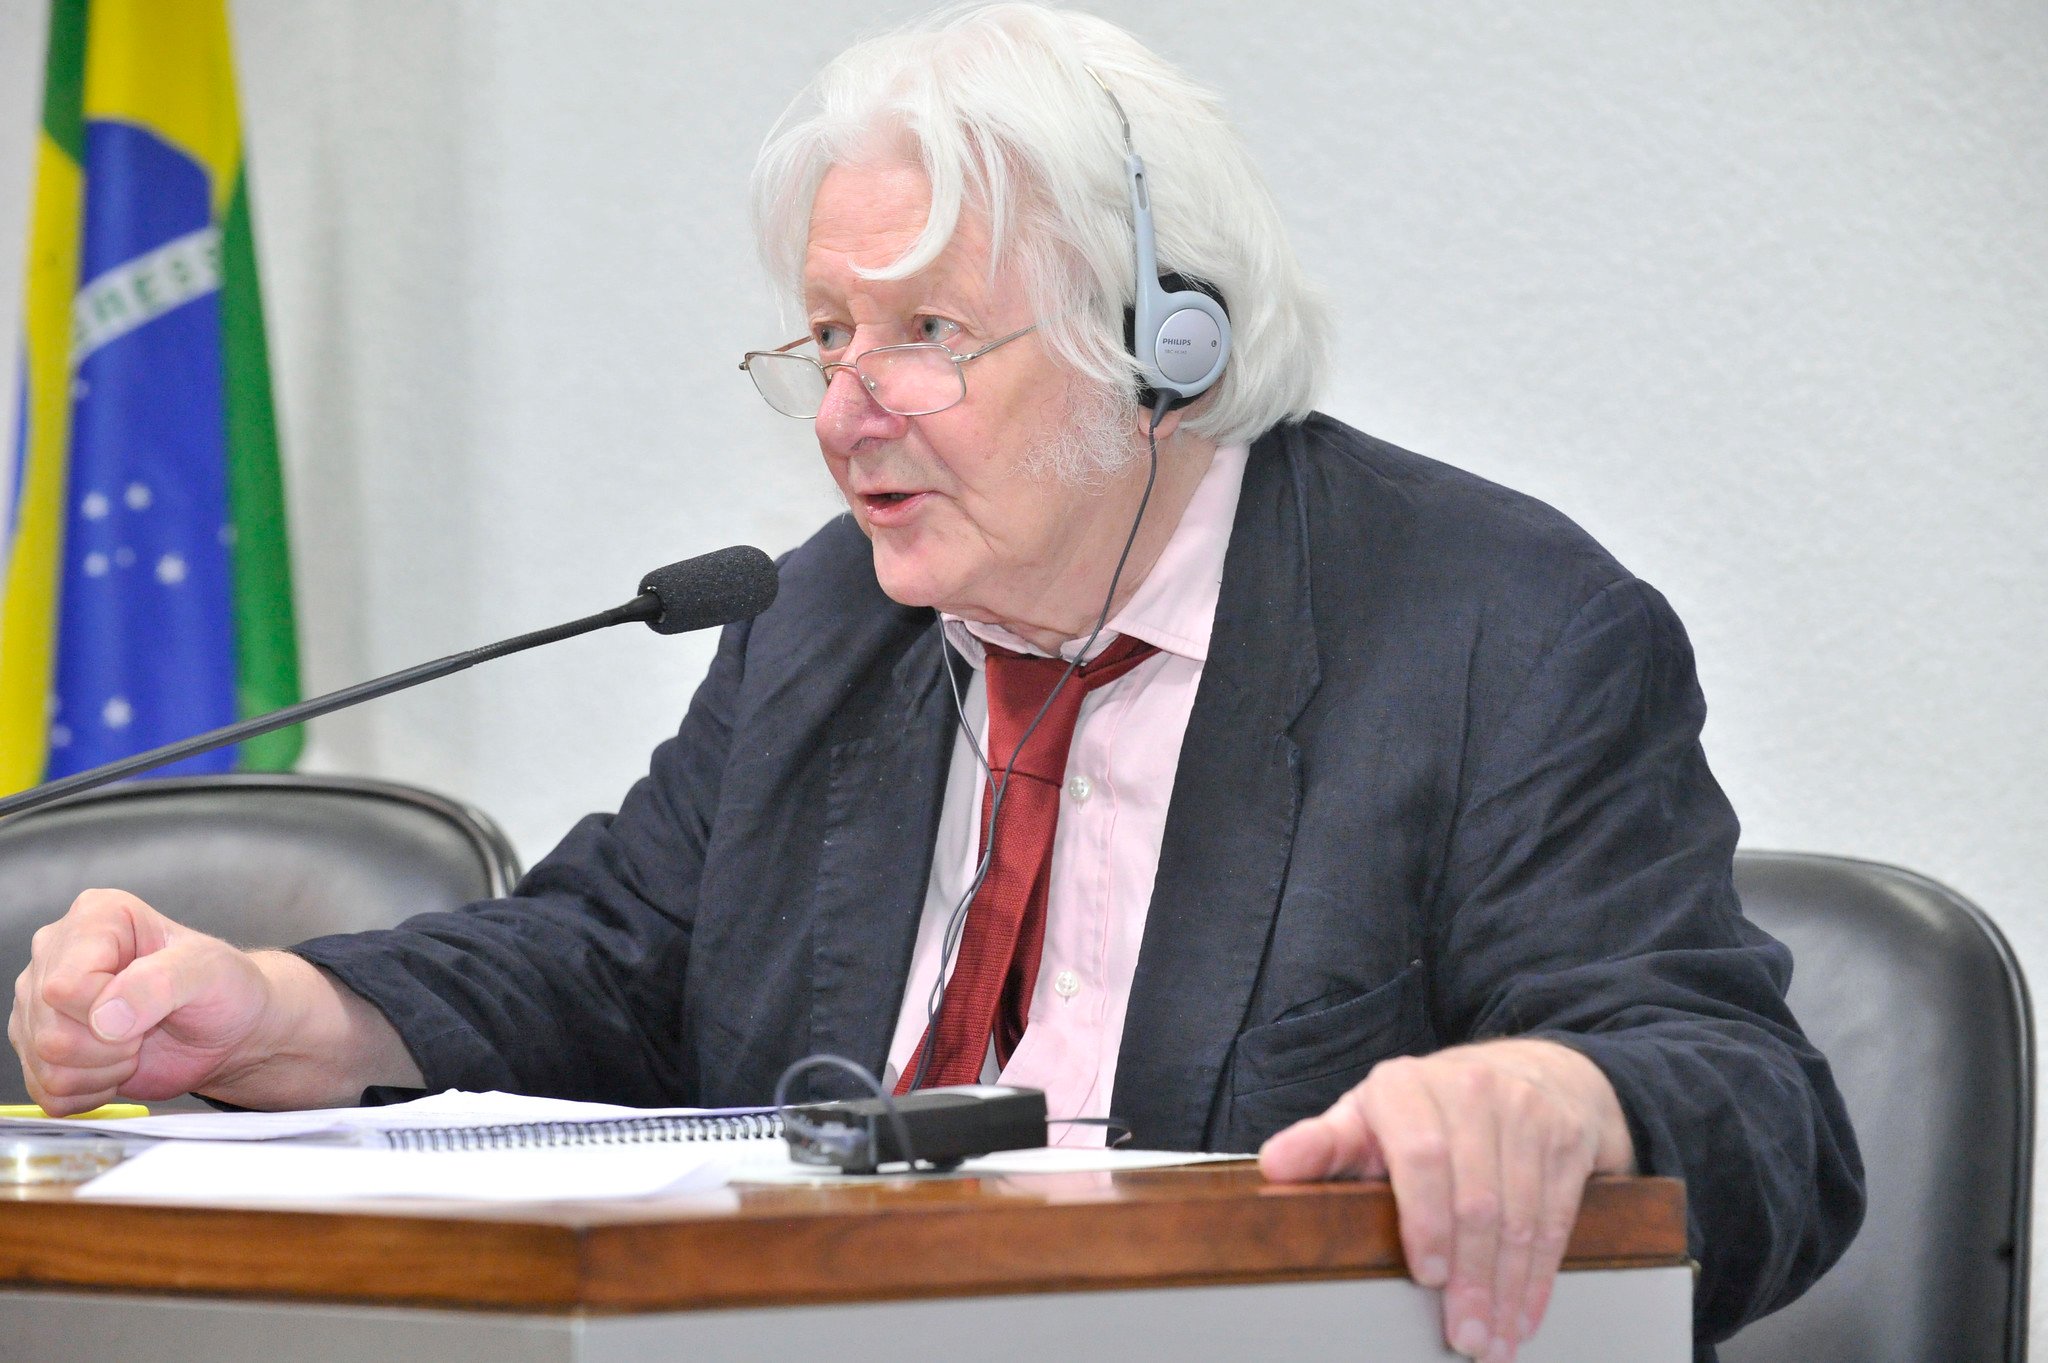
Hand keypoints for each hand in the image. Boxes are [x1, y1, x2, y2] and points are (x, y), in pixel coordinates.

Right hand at [9, 888, 277, 1112]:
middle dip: (111, 1046)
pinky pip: (49, 1091)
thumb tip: (105, 1018)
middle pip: (50, 1030)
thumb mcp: (208, 969)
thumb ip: (160, 982)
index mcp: (94, 918)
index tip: (151, 1005)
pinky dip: (92, 1090)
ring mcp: (42, 1006)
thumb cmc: (222, 987)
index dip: (107, 1011)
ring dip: (104, 1069)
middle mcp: (56, 957)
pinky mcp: (43, 1050)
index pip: (64, 985)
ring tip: (135, 1042)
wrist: (228, 1030)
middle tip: (148, 1025)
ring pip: (47, 1064)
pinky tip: (117, 1065)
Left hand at [1258, 1039, 1634, 1362]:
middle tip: (1464, 1337)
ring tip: (1492, 1342)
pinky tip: (1524, 1316)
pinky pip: (1555, 1220)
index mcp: (1407, 1086)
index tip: (1425, 1275)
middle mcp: (1471, 1090)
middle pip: (1476, 1199)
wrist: (1520, 1070)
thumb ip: (1322, 1145)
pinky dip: (1539, 1279)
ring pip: (1519, 1218)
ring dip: (1507, 1291)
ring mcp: (1526, 1112)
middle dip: (1471, 1280)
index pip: (1422, 1156)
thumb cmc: (1423, 1109)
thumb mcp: (1367, 1116)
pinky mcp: (1566, 1139)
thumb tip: (1273, 1164)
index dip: (1426, 1221)